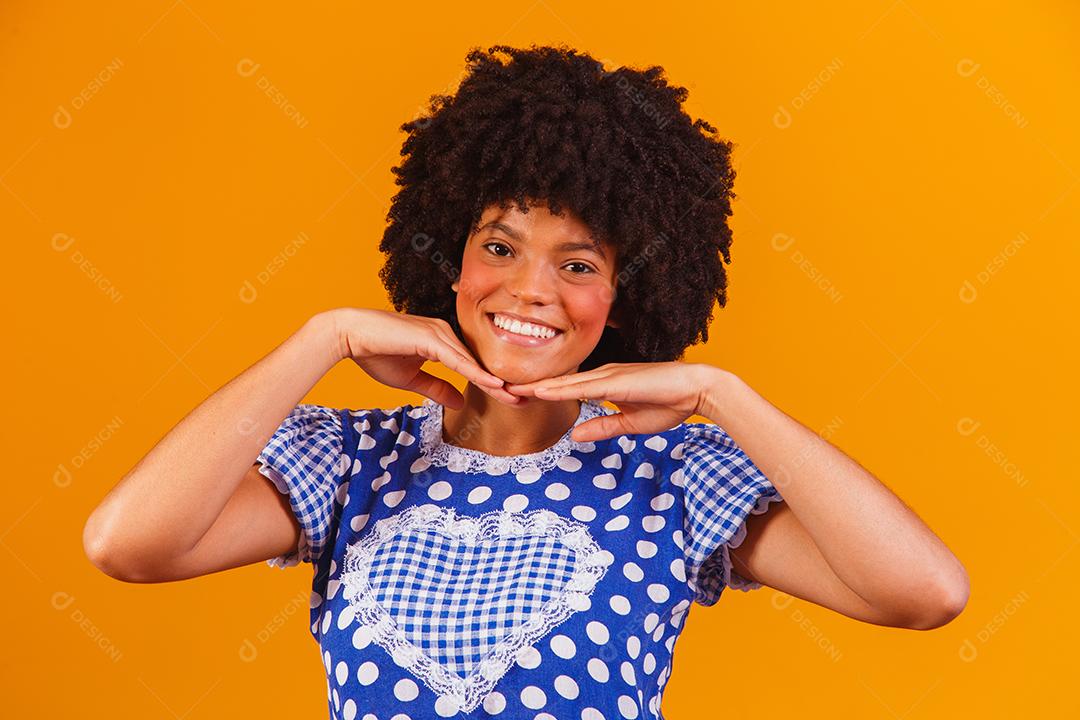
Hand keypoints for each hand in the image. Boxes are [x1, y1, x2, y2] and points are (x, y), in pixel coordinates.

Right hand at [330, 308, 519, 408]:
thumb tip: (460, 402)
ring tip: (516, 397)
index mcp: (442, 342)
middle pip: (478, 363)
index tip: (510, 398)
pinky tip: (493, 385)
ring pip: (472, 362)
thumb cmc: (376, 354)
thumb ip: (437, 389)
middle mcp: (446, 334)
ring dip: (494, 381)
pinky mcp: (431, 337)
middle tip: (525, 399)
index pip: (472, 366)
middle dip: (501, 383)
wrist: (350, 336)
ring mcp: (440, 333)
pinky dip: (476, 373)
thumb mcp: (411, 379)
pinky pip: (458, 360)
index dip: (491, 383)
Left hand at [504, 362, 712, 441]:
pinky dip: (560, 388)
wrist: (696, 389)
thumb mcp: (629, 423)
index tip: (517, 397)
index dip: (542, 392)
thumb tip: (576, 435)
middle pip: (559, 383)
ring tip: (511, 390)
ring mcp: (609, 376)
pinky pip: (583, 386)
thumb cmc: (669, 403)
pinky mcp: (617, 381)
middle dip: (530, 387)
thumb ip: (603, 427)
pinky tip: (542, 391)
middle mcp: (602, 375)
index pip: (566, 389)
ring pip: (565, 383)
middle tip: (501, 390)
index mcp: (605, 384)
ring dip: (538, 387)